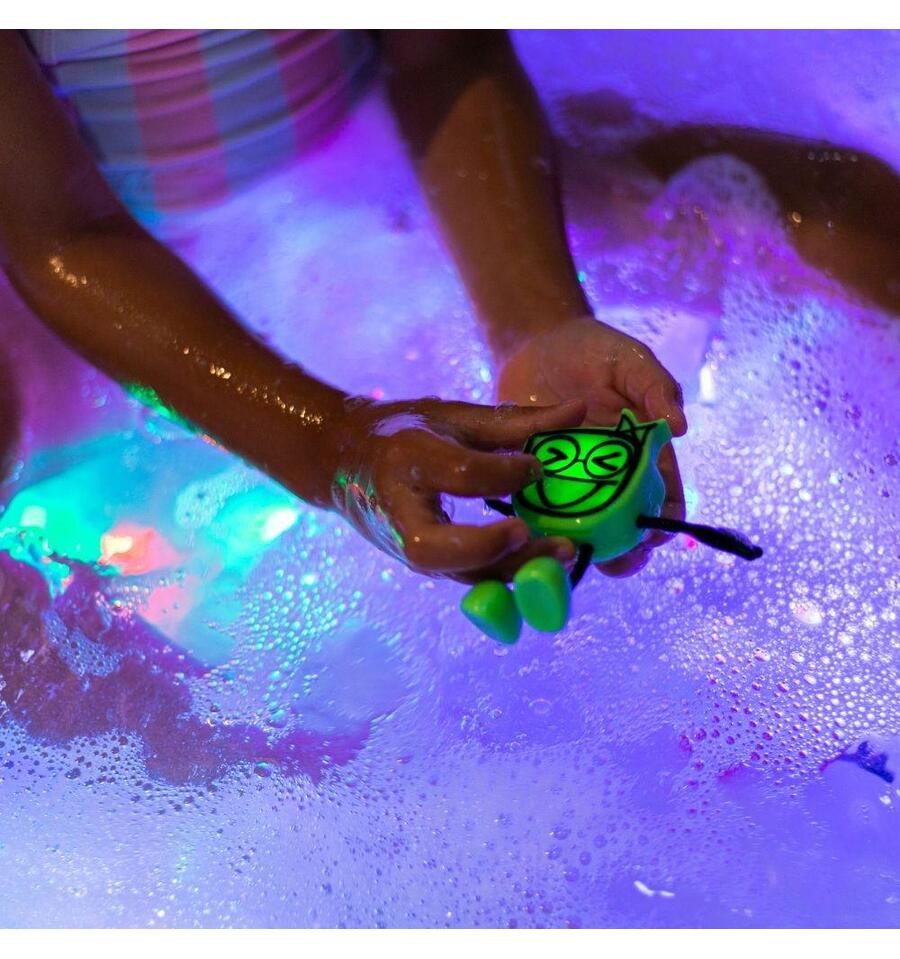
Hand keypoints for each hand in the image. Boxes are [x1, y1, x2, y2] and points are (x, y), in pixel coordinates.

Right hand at [328, 396, 586, 582]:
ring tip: (560, 554)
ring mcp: (409, 546)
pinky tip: (549, 563)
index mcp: (407, 458)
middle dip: (487, 546)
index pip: (458, 473)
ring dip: (511, 571)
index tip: (539, 466)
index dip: (504, 473)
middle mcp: (401, 511)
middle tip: (528, 532)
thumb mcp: (452, 415)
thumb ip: (516, 421)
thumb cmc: (405, 430)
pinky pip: (469, 578)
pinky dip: (510, 576)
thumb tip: (580, 411)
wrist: (345, 462)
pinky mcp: (426, 565)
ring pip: (457, 574)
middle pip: (436, 547)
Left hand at [497, 315, 686, 576]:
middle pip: (623, 523)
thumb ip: (655, 389)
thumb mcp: (631, 363)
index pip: (660, 493)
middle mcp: (606, 475)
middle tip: (623, 559)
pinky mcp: (529, 477)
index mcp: (639, 453)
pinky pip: (536, 509)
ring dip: (584, 546)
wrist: (535, 341)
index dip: (665, 517)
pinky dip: (539, 526)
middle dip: (628, 548)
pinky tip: (538, 537)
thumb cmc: (594, 351)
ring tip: (582, 554)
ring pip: (581, 526)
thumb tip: (681, 427)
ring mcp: (568, 480)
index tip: (659, 532)